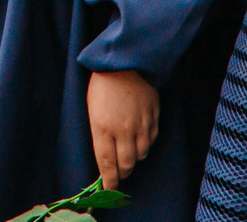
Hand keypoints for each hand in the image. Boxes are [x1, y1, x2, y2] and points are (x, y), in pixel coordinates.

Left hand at [86, 70, 160, 184]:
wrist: (126, 60)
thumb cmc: (103, 82)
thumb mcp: (92, 108)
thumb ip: (99, 132)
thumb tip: (105, 154)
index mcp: (103, 127)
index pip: (107, 163)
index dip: (109, 179)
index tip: (109, 187)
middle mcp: (123, 130)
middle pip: (126, 164)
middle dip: (122, 173)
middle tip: (119, 174)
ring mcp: (141, 124)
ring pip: (141, 154)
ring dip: (134, 159)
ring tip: (128, 155)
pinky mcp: (153, 118)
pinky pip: (151, 140)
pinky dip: (145, 144)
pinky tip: (139, 139)